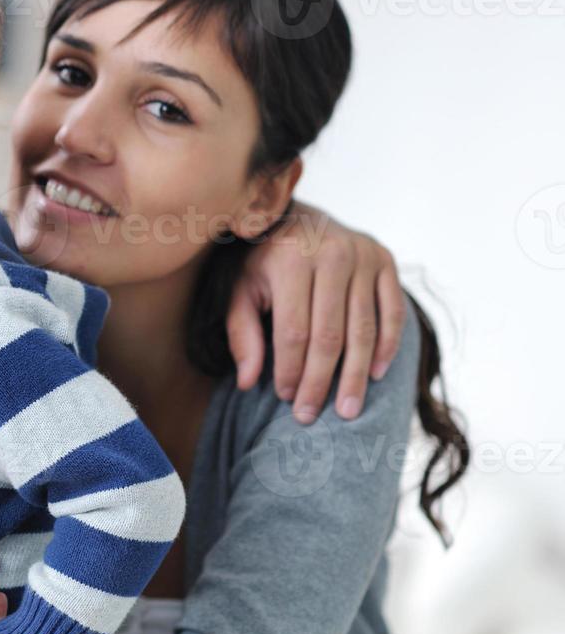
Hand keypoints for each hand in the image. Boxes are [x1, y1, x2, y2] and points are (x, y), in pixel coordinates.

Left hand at [228, 201, 404, 422]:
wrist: (301, 217)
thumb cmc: (266, 262)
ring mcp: (364, 257)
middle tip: (312, 416)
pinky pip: (392, 312)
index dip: (290, 369)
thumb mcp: (242, 289)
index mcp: (291, 260)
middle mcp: (331, 255)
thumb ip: (242, 332)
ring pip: (363, 329)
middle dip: (320, 381)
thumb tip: (247, 382)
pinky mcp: (386, 261)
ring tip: (347, 409)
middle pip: (330, 335)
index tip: (285, 398)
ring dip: (356, 374)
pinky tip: (376, 374)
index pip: (294, 330)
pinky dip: (387, 346)